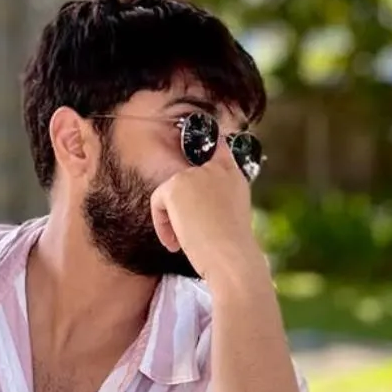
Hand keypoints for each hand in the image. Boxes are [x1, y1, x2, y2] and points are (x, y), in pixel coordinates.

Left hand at [149, 143, 267, 292]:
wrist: (231, 258)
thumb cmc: (232, 249)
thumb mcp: (231, 217)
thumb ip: (216, 200)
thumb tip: (191, 203)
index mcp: (233, 177)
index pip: (219, 148)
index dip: (209, 142)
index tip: (199, 133)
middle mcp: (216, 169)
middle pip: (182, 179)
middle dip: (179, 209)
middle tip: (186, 237)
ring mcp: (196, 174)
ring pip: (169, 194)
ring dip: (171, 220)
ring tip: (184, 242)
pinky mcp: (177, 184)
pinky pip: (158, 203)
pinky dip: (162, 224)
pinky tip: (176, 241)